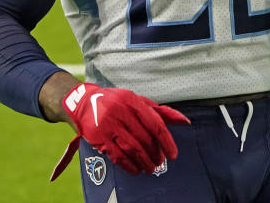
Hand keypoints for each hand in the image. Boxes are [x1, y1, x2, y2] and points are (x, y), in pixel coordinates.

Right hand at [50, 82, 189, 179]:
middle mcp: (120, 112)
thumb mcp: (138, 101)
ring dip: (144, 162)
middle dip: (155, 154)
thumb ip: (161, 112)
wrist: (84, 102)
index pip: (155, 124)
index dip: (166, 142)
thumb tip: (185, 121)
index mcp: (132, 101)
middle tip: (161, 162)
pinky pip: (117, 155)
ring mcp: (108, 125)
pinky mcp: (99, 137)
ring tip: (151, 168)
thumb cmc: (117, 102)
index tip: (173, 154)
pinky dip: (129, 166)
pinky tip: (136, 170)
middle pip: (144, 139)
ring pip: (132, 149)